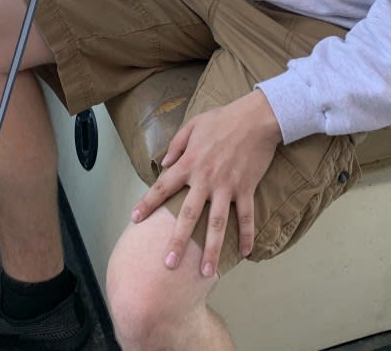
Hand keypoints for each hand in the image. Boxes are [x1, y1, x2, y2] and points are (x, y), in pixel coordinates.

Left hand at [131, 90, 281, 277]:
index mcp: (189, 162)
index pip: (163, 186)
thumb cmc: (222, 118)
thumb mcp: (193, 125)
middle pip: (189, 214)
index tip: (134, 220)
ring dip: (212, 249)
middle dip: (178, 240)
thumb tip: (163, 162)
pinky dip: (247, 234)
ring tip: (205, 272)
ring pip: (217, 223)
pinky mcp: (246, 188)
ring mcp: (227, 186)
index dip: (147, 203)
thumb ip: (176, 144)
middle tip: (169, 264)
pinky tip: (246, 253)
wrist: (255, 118)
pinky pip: (246, 216)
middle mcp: (205, 178)